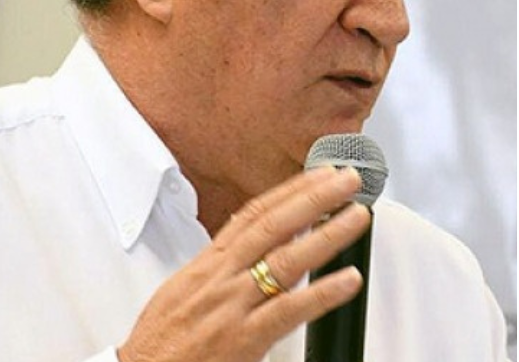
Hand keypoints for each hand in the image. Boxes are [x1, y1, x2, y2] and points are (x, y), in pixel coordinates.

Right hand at [117, 166, 369, 361]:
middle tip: (348, 180)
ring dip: (327, 235)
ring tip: (358, 217)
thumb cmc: (161, 347)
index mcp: (206, 266)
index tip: (320, 173)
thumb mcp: (184, 294)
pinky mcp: (243, 339)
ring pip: (285, 260)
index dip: (290, 190)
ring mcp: (232, 307)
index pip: (253, 215)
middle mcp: (220, 279)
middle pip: (273, 225)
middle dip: (313, 198)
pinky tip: (348, 280)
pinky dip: (322, 293)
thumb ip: (222, 272)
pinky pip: (289, 310)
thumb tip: (254, 254)